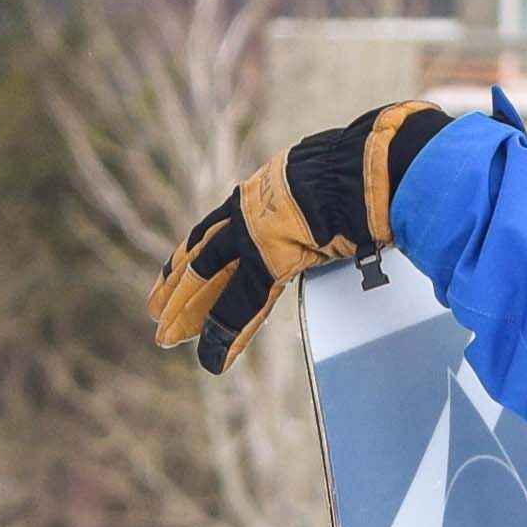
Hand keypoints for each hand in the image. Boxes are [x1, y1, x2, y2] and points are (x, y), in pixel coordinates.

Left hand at [149, 100, 448, 373]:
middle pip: (203, 255)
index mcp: (265, 192)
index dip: (195, 254)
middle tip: (155, 313)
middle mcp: (251, 210)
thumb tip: (341, 218)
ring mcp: (255, 232)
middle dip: (178, 286)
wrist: (371, 167)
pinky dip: (225, 332)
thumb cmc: (365, 174)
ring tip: (166, 337)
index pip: (220, 230)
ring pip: (209, 278)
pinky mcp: (267, 255)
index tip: (176, 272)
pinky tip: (210, 359)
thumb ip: (322, 208)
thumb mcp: (332, 188)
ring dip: (187, 311)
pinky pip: (240, 302)